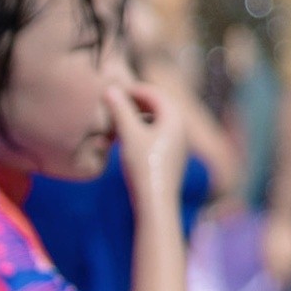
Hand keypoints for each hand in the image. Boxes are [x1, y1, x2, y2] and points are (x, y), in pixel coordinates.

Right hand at [107, 80, 190, 206]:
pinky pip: (157, 134)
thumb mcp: (129, 135)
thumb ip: (120, 111)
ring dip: (138, 116)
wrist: (155, 202)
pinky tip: (125, 137)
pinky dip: (142, 129)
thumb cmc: (143, 166)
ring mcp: (177, 144)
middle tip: (114, 100)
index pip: (155, 94)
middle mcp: (180, 129)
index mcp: (175, 119)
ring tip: (117, 117)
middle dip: (137, 101)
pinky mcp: (170, 157)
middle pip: (158, 106)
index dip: (135, 89)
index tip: (114, 89)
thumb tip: (110, 88)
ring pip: (157, 121)